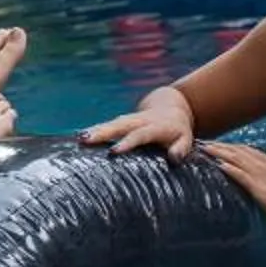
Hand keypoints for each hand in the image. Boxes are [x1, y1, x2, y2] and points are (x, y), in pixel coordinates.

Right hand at [80, 93, 195, 159]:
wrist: (170, 107)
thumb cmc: (179, 130)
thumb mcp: (186, 139)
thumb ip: (181, 149)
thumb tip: (174, 159)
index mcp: (154, 127)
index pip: (139, 135)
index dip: (127, 142)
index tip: (113, 151)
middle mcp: (138, 121)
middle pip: (119, 125)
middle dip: (102, 133)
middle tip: (86, 140)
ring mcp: (128, 119)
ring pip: (110, 124)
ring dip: (95, 130)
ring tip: (79, 139)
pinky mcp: (120, 122)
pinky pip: (106, 126)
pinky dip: (94, 131)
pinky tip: (80, 138)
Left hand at [198, 140, 265, 237]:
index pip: (251, 151)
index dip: (235, 147)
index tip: (223, 145)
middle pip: (240, 151)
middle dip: (223, 146)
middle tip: (207, 143)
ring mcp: (264, 175)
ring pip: (237, 158)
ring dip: (219, 152)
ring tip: (205, 149)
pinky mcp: (260, 188)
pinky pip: (240, 174)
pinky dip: (228, 168)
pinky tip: (217, 164)